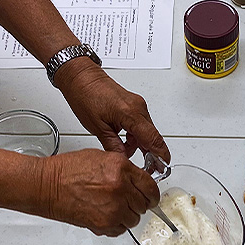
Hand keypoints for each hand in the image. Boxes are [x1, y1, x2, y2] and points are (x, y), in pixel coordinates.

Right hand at [37, 147, 159, 235]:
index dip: (152, 193)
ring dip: (126, 215)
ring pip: (134, 219)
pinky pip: (121, 230)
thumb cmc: (67, 171)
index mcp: (121, 168)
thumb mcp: (101, 157)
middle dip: (137, 204)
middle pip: (144, 204)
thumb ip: (123, 169)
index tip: (150, 197)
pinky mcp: (105, 224)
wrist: (47, 186)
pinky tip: (103, 215)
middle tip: (125, 202)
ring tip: (110, 207)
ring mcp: (114, 208)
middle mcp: (120, 188)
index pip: (150, 186)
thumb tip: (137, 180)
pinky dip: (115, 225)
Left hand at [54, 58, 170, 161]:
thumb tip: (123, 160)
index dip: (160, 155)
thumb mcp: (98, 128)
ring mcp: (138, 105)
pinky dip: (137, 135)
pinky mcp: (134, 105)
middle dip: (152, 153)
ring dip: (141, 144)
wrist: (81, 77)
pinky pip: (142, 124)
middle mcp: (138, 107)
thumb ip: (114, 147)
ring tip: (128, 153)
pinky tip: (126, 142)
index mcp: (131, 113)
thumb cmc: (85, 96)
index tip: (163, 166)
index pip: (153, 138)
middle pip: (153, 136)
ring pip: (148, 131)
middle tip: (148, 167)